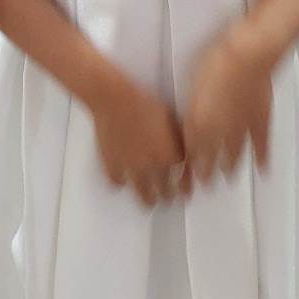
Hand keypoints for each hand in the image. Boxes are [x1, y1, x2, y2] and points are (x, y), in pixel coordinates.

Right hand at [90, 70, 188, 206]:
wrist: (114, 97)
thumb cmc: (142, 100)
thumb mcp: (171, 116)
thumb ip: (179, 138)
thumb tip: (185, 148)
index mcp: (171, 154)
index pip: (184, 181)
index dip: (186, 187)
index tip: (186, 191)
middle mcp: (153, 166)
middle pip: (166, 193)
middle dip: (170, 196)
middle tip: (169, 196)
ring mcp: (132, 168)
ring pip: (143, 195)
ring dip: (149, 199)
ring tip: (150, 200)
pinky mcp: (112, 165)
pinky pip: (117, 183)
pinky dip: (121, 183)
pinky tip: (123, 179)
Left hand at [182, 28, 273, 185]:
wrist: (247, 56)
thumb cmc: (215, 64)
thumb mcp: (192, 89)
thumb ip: (191, 115)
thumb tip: (187, 130)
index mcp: (199, 123)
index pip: (192, 152)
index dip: (189, 166)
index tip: (186, 177)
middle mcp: (220, 131)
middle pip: (211, 158)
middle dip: (207, 173)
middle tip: (205, 183)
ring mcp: (241, 128)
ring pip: (233, 155)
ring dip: (229, 168)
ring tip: (227, 178)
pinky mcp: (260, 120)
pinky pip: (261, 146)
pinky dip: (262, 158)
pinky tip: (262, 169)